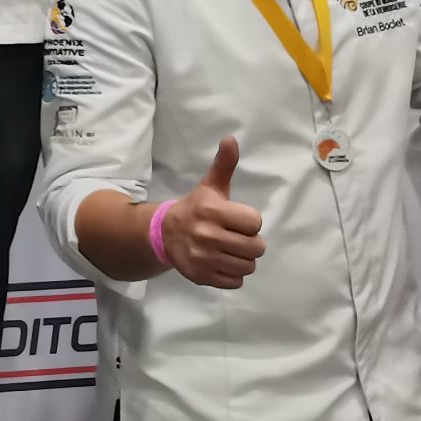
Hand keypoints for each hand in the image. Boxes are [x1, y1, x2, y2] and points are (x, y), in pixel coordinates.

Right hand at [164, 138, 266, 288]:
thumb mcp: (210, 186)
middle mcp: (207, 235)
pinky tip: (221, 262)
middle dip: (250, 243)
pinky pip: (236, 282)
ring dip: (242, 260)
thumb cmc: (195, 208)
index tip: (236, 220)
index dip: (249, 222)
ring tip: (229, 251)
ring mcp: (204, 258)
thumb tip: (231, 139)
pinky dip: (232, 274)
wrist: (164, 234)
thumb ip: (224, 165)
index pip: (255, 223)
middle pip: (256, 248)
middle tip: (235, 238)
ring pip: (248, 266)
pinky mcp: (202, 276)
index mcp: (212, 211)